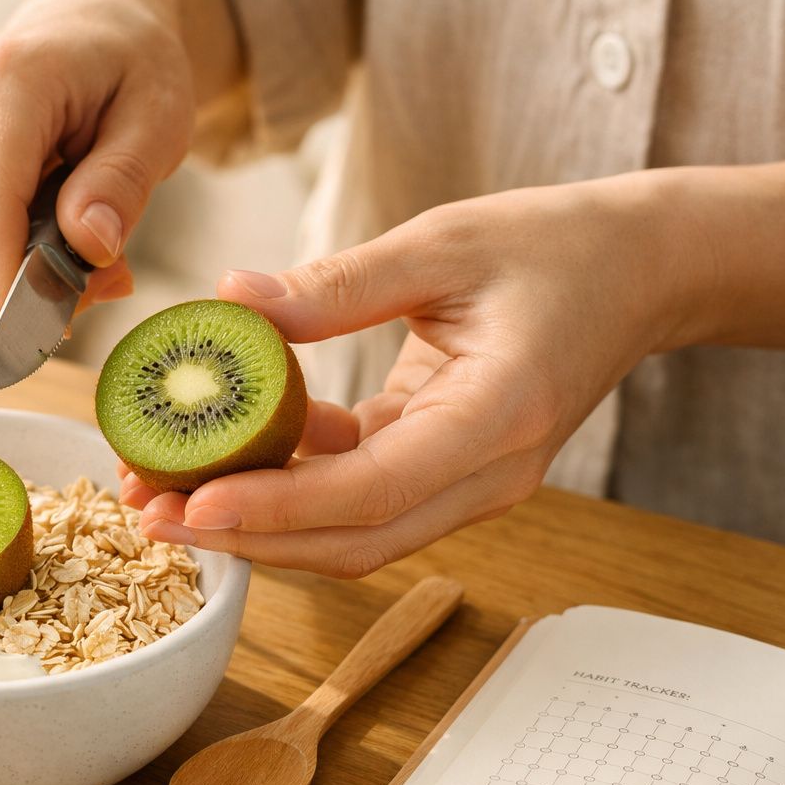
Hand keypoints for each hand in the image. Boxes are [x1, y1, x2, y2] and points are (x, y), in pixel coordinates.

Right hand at [0, 0, 240, 335]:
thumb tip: (87, 249)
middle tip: (107, 277)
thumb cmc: (128, 67)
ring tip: (75, 232)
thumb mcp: (161, 116)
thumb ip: (123, 183)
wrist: (85, 24)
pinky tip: (33, 222)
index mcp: (6, 81)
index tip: (23, 352)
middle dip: (29, 294)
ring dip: (12, 278)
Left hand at [121, 173, 717, 576]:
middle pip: (351, 541)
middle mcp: (488, 474)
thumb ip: (338, 284)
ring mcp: (469, 483)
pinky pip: (358, 497)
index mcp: (498, 417)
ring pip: (349, 534)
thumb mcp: (444, 243)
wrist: (638, 271)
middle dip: (244, 537)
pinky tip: (230, 449)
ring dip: (257, 521)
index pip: (372, 491)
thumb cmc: (555, 247)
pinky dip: (291, 485)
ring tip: (162, 491)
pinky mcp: (445, 470)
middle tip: (145, 512)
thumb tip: (229, 299)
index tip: (193, 507)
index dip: (278, 507)